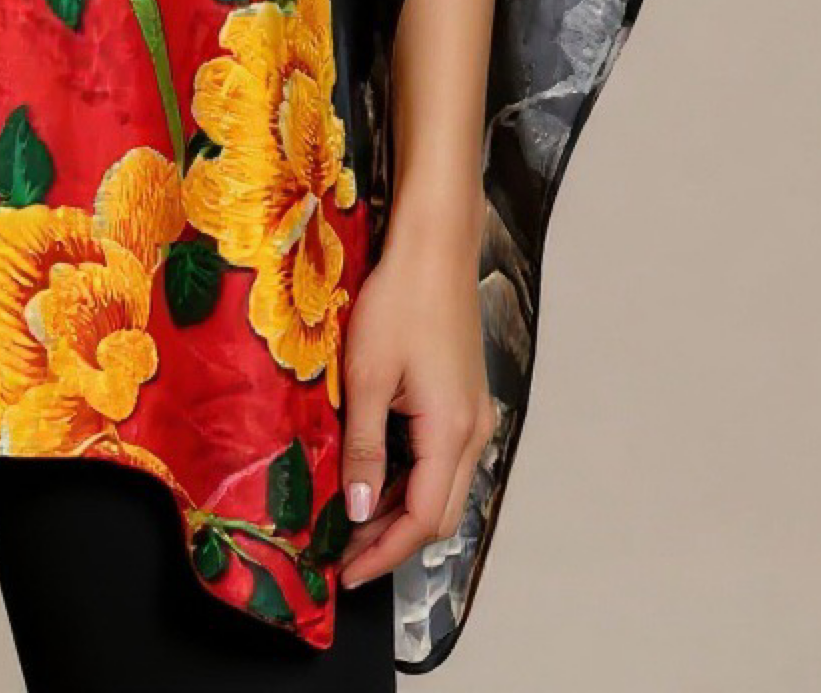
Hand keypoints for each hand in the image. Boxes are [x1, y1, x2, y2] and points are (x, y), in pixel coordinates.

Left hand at [335, 203, 495, 589]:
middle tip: (346, 551)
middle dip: (394, 539)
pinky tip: (380, 474)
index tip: (348, 573)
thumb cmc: (399, 301)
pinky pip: (444, 459)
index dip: (384, 552)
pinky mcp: (466, 399)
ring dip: (403, 509)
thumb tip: (359, 510)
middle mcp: (473, 431)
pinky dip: (414, 479)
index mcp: (451, 432)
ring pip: (444, 487)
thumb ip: (365, 448)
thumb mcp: (368, 375)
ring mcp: (475, 415)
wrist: (435, 248)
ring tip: (355, 519)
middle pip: (440, 512)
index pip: (423, 519)